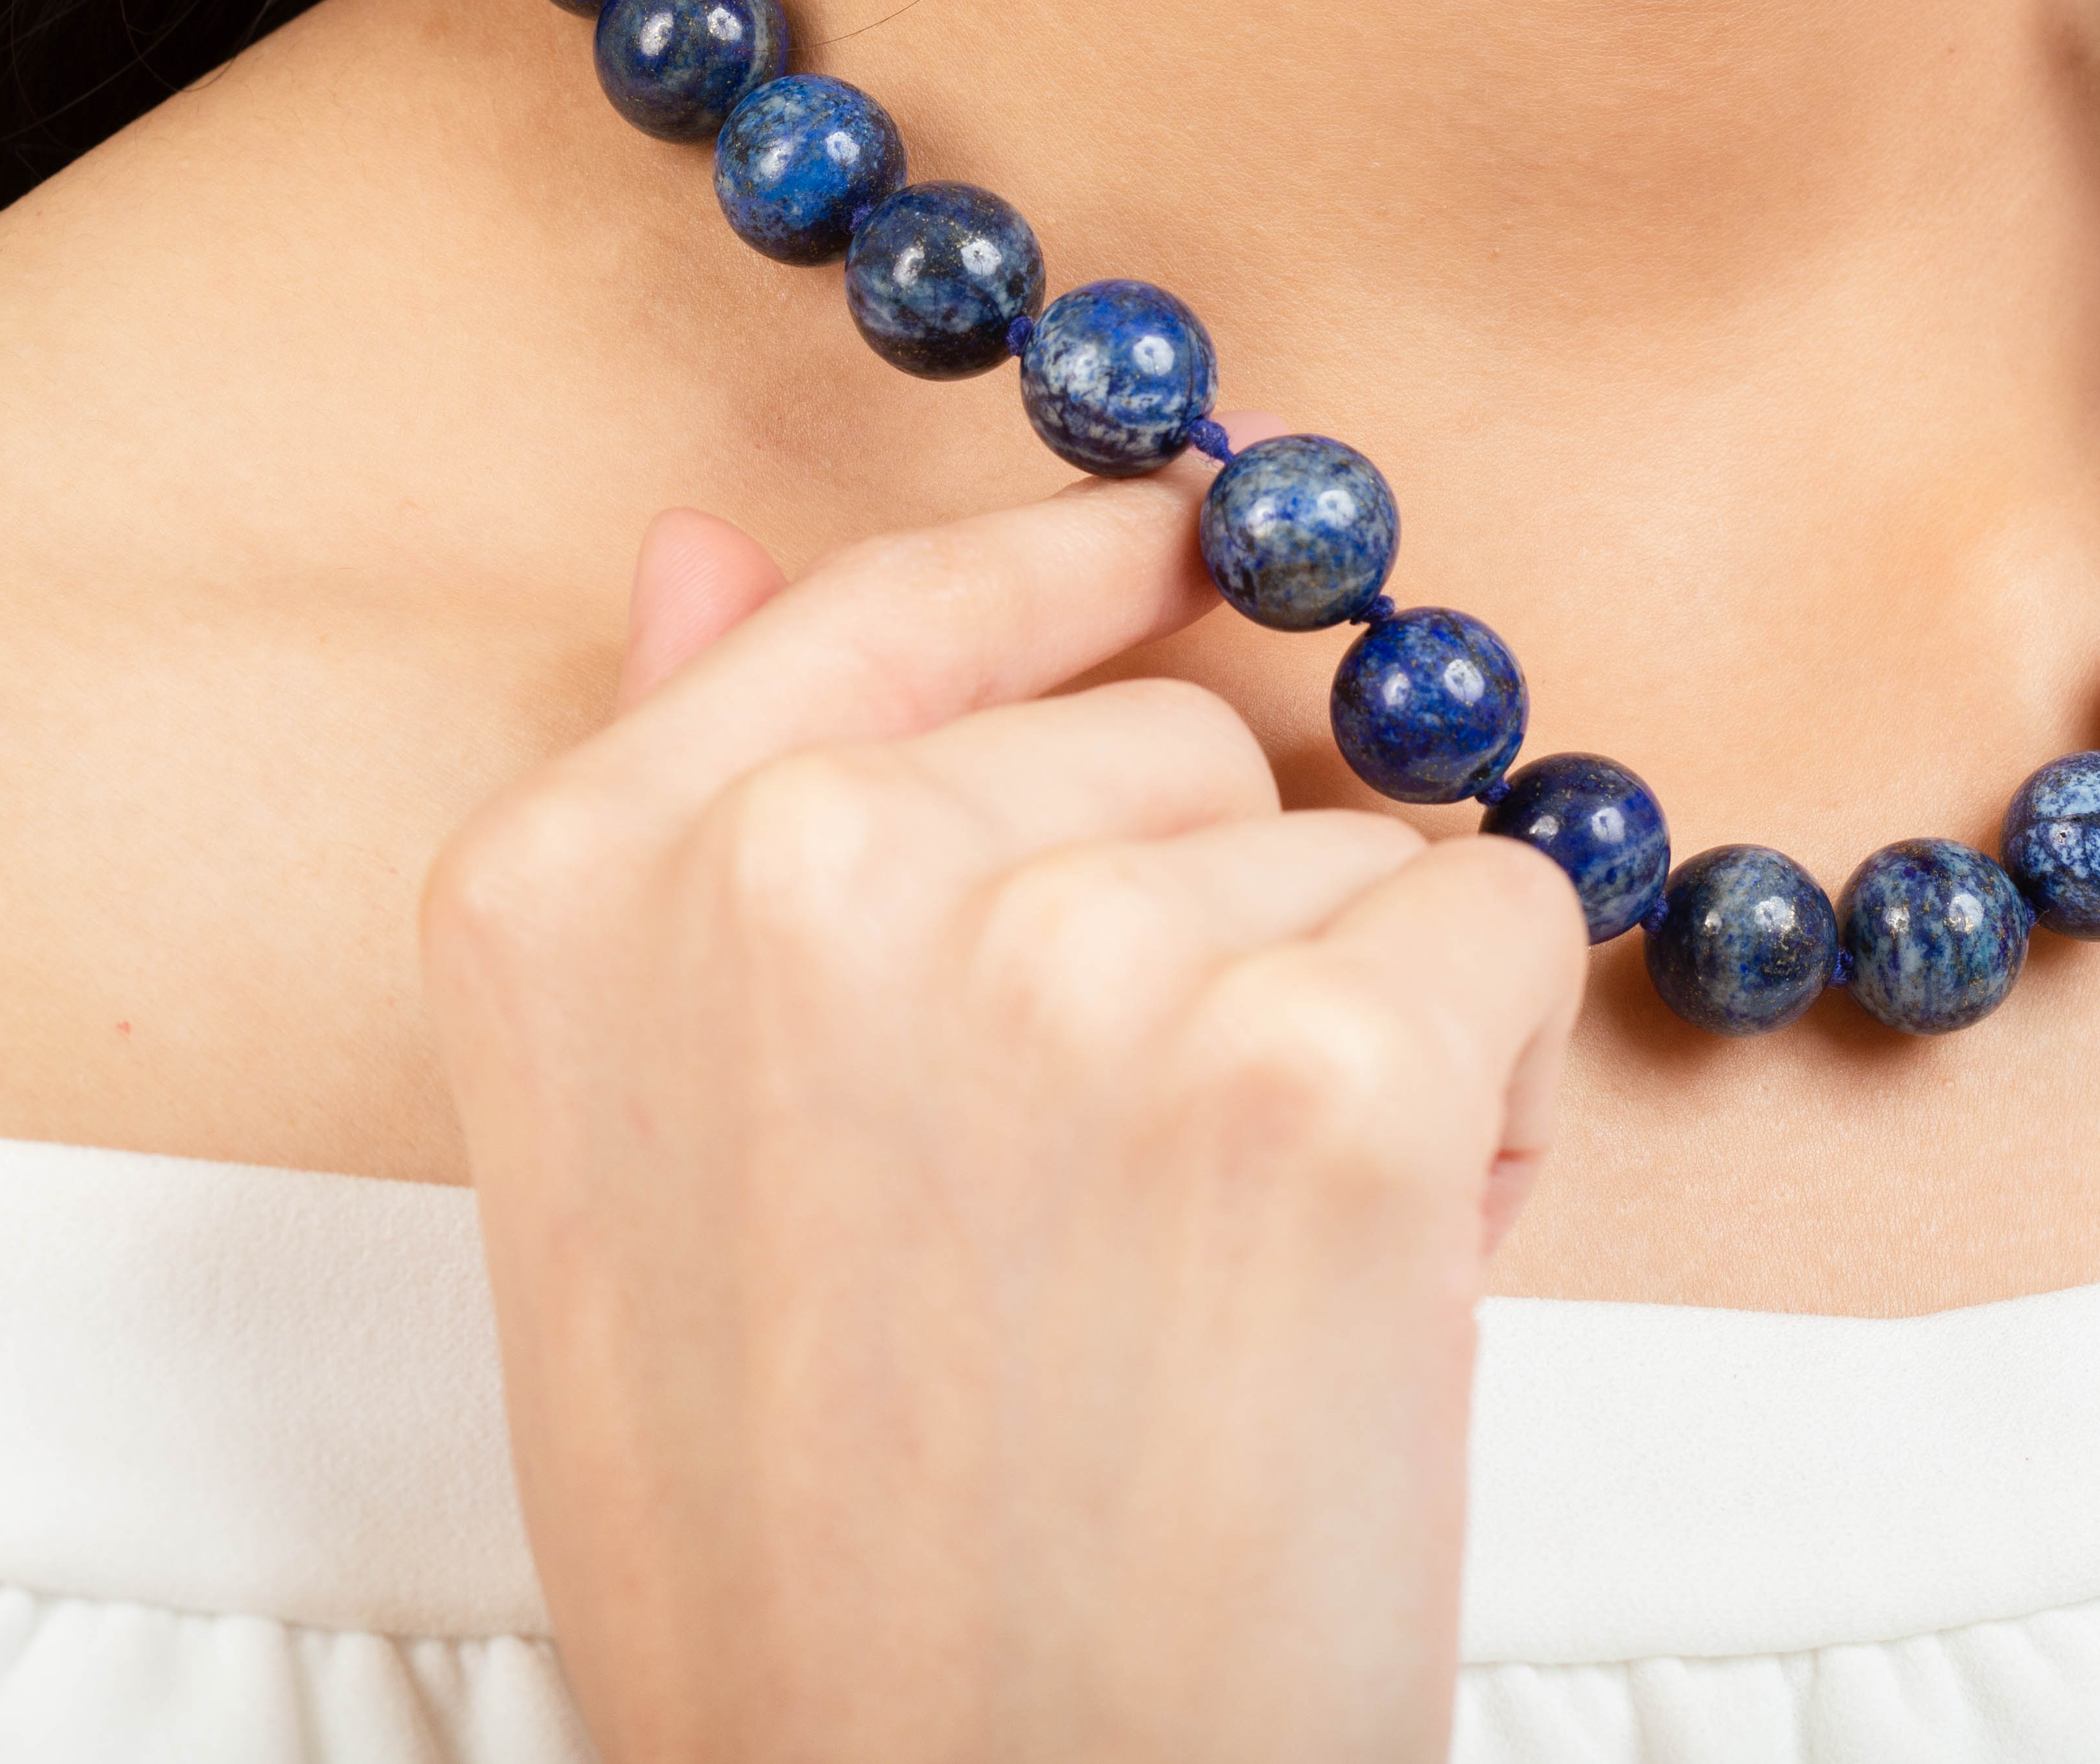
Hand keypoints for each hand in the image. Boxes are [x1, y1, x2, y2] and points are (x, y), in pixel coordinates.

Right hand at [421, 477, 1583, 1763]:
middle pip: (1174, 740)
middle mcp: (812, 873)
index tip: (1183, 545)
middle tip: (1151, 1188)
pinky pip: (1511, 936)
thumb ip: (690, 836)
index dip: (1067, 572)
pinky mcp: (1318, 1071)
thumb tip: (697, 542)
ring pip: (1354, 853)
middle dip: (1220, 921)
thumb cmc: (812, 1557)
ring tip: (1231, 1278)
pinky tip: (1376, 1286)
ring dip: (1352, 1028)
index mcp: (588, 885)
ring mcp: (1073, 953)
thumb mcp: (646, 1175)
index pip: (888, 603)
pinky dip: (1494, 1095)